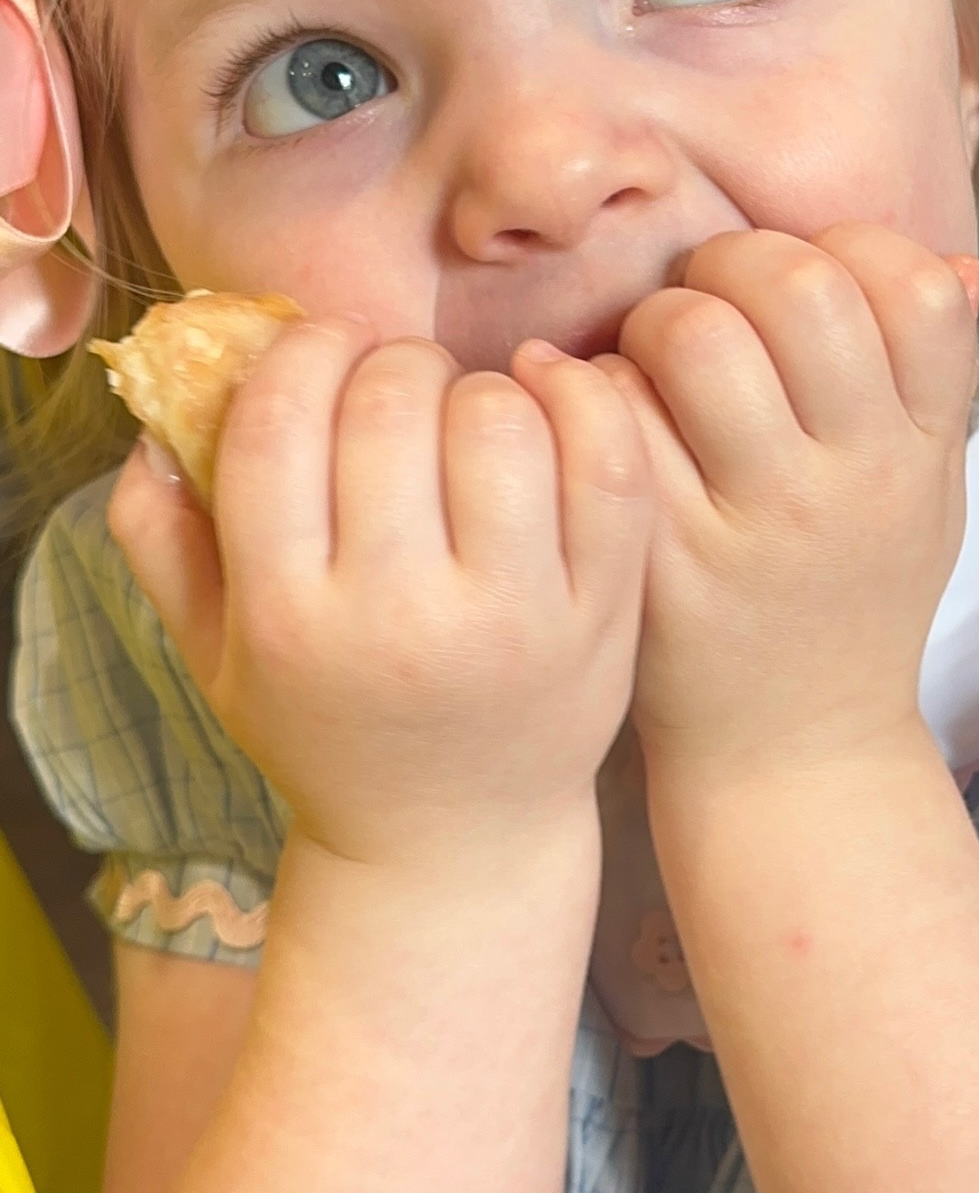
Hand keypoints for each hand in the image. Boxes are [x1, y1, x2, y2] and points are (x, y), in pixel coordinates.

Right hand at [108, 321, 651, 870]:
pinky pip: (607, 460)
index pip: (277, 423)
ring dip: (481, 386)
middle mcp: (400, 618)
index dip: (302, 352)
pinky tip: (546, 398)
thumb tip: (156, 408)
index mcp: (286, 617)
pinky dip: (581, 398)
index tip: (323, 350)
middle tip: (400, 389)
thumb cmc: (328, 729)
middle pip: (392, 404)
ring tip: (468, 414)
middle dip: (392, 363)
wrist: (456, 842)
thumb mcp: (215, 656)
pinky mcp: (602, 613)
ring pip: (499, 419)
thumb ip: (163, 536)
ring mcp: (513, 616)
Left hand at [597, 225, 978, 777]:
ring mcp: (757, 524)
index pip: (919, 290)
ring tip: (658, 355)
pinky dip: (601, 391)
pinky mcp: (664, 559)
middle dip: (738, 261)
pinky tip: (613, 414)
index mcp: (922, 454)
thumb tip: (962, 264)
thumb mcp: (926, 498)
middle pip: (803, 288)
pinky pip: (620, 418)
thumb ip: (938, 384)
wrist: (793, 751)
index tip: (811, 284)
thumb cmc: (851, 600)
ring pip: (699, 338)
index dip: (853, 253)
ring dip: (662, 318)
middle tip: (711, 298)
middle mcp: (853, 484)